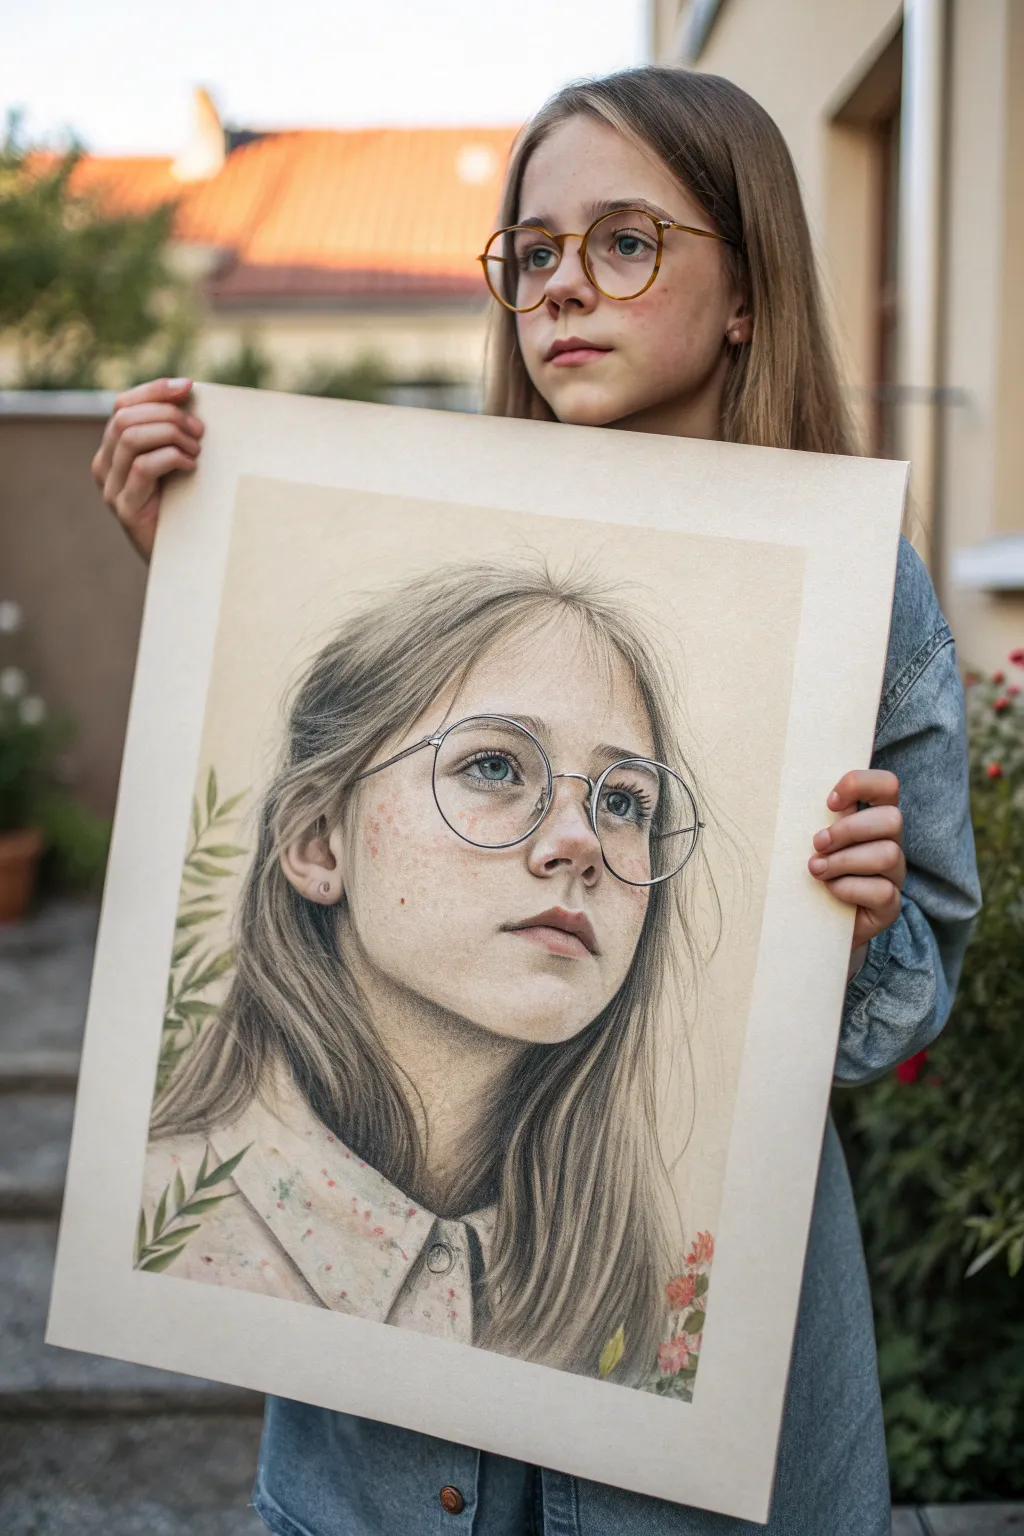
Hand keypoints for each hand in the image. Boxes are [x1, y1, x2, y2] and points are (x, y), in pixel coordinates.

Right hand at [91, 377, 203, 561]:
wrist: (184, 558)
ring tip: (196, 450)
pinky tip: (191, 465)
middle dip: (168, 415)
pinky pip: (142, 467)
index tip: (188, 387)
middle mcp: (104, 466)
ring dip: (171, 435)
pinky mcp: (125, 508)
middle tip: (200, 431)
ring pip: (130, 437)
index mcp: (113, 450)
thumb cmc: (185, 506)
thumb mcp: (177, 462)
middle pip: (126, 417)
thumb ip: (173, 433)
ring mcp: (111, 488)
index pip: (122, 404)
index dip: (154, 390)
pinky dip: (171, 457)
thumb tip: (189, 392)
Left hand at [808, 769, 904, 949]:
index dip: (861, 785)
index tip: (829, 802)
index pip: (887, 785)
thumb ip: (819, 817)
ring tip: (816, 869)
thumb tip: (796, 790)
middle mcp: (892, 842)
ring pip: (887, 854)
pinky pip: (882, 891)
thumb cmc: (815, 868)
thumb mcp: (816, 838)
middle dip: (849, 829)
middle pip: (892, 819)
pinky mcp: (891, 905)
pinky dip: (849, 888)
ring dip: (843, 860)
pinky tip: (830, 890)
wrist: (815, 920)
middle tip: (817, 843)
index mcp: (874, 818)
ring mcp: (895, 874)